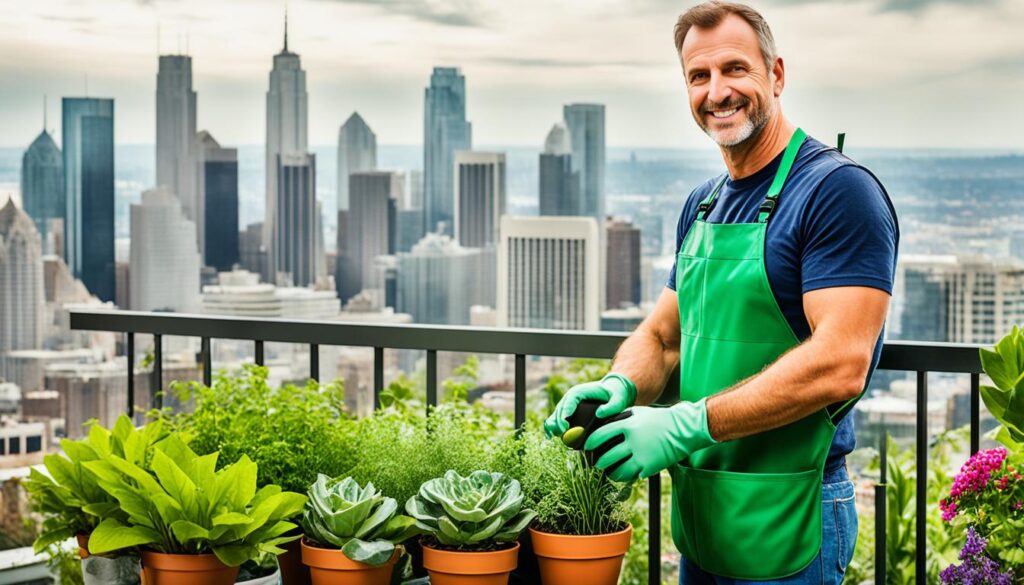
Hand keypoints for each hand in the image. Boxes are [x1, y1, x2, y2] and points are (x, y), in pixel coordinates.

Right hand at [543, 373, 636, 437]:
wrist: (613, 392)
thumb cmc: (615, 395)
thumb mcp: (618, 399)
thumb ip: (612, 406)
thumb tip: (599, 414)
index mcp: (580, 392)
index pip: (569, 401)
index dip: (565, 413)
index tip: (564, 426)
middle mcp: (571, 397)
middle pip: (560, 409)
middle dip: (558, 422)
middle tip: (562, 434)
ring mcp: (569, 405)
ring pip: (556, 415)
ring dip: (554, 425)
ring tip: (555, 436)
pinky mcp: (569, 412)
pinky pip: (558, 419)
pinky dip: (553, 426)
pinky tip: (550, 436)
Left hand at [583, 398, 716, 482]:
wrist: (683, 429)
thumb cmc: (660, 419)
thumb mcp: (639, 413)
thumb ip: (622, 418)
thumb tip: (604, 422)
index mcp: (628, 425)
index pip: (601, 435)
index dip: (591, 443)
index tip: (587, 447)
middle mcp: (633, 441)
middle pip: (607, 457)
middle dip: (598, 463)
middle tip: (596, 463)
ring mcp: (642, 456)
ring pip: (618, 471)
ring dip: (610, 473)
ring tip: (609, 472)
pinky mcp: (650, 467)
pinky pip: (632, 475)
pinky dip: (626, 476)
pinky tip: (625, 473)